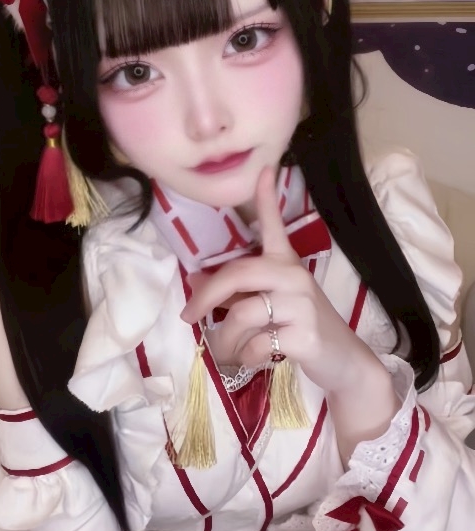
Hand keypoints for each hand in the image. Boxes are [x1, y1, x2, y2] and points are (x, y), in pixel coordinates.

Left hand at [181, 167, 375, 395]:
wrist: (343, 361)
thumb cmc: (301, 329)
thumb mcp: (269, 306)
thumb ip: (238, 292)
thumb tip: (196, 282)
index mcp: (286, 265)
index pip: (274, 226)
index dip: (266, 198)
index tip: (264, 169)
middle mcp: (294, 277)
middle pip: (239, 274)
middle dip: (206, 296)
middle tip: (188, 316)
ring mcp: (302, 305)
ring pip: (241, 315)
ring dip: (224, 340)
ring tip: (226, 352)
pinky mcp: (305, 335)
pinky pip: (256, 344)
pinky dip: (245, 357)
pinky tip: (254, 360)